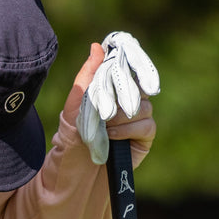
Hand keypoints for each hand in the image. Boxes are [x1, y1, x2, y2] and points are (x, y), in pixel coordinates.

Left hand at [63, 41, 156, 166]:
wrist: (74, 173)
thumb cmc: (71, 138)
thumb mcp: (74, 104)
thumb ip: (86, 76)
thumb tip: (96, 46)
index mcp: (107, 91)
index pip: (123, 69)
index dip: (126, 63)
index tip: (123, 56)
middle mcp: (123, 103)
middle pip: (136, 86)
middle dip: (122, 92)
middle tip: (106, 104)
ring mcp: (134, 120)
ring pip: (142, 105)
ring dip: (121, 115)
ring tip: (104, 126)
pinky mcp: (143, 138)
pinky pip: (147, 124)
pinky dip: (129, 128)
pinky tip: (113, 135)